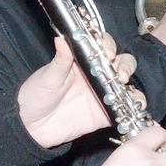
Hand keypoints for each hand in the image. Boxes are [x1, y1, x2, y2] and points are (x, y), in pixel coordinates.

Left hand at [19, 36, 139, 148]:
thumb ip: (60, 60)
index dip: (109, 47)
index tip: (107, 54)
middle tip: (120, 75)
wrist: (30, 127)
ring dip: (132, 85)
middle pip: (121, 64)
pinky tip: (134, 105)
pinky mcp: (105, 114)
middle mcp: (96, 76)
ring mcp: (103, 95)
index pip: (103, 48)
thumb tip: (61, 38)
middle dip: (126, 66)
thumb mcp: (47, 76)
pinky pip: (126, 108)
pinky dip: (135, 106)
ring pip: (127, 85)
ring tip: (126, 90)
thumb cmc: (35, 96)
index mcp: (82, 62)